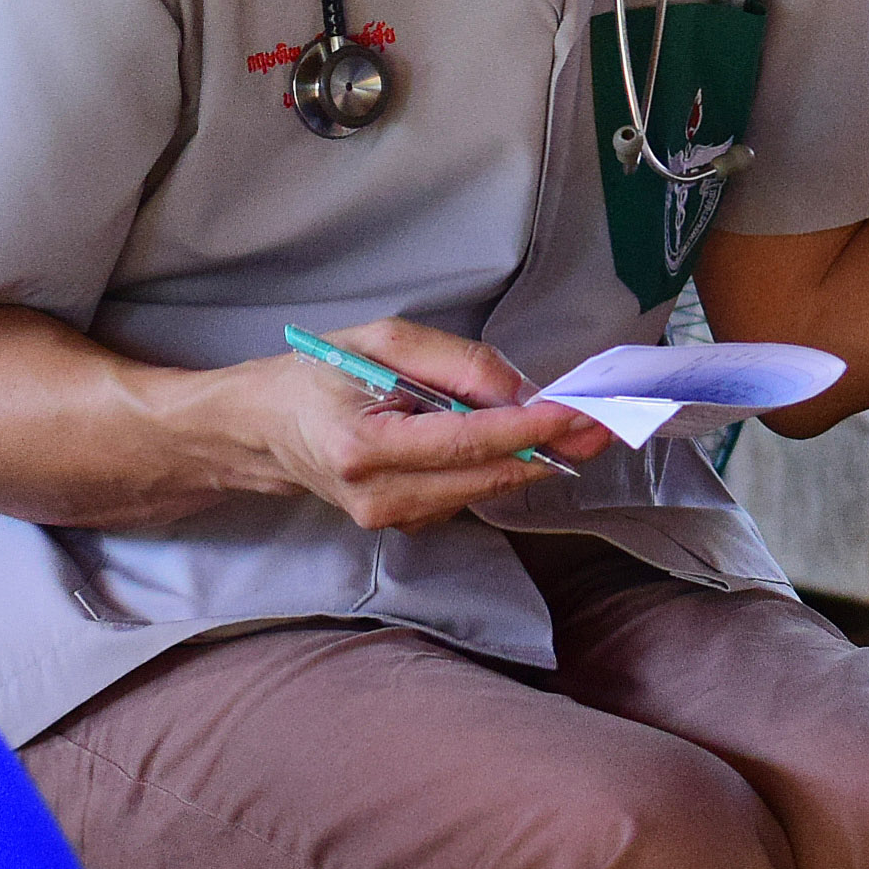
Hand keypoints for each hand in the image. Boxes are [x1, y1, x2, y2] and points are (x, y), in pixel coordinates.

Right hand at [251, 320, 611, 534]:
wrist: (262, 429)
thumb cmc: (317, 375)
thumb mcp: (381, 341)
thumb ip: (454, 363)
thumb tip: (520, 392)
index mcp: (362, 446)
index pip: (465, 441)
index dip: (529, 428)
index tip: (579, 413)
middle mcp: (376, 495)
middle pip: (485, 477)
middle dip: (551, 449)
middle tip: (607, 424)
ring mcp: (387, 519)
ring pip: (482, 490)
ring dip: (529, 460)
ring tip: (571, 426)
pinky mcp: (399, 526)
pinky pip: (464, 495)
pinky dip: (495, 470)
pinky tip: (510, 442)